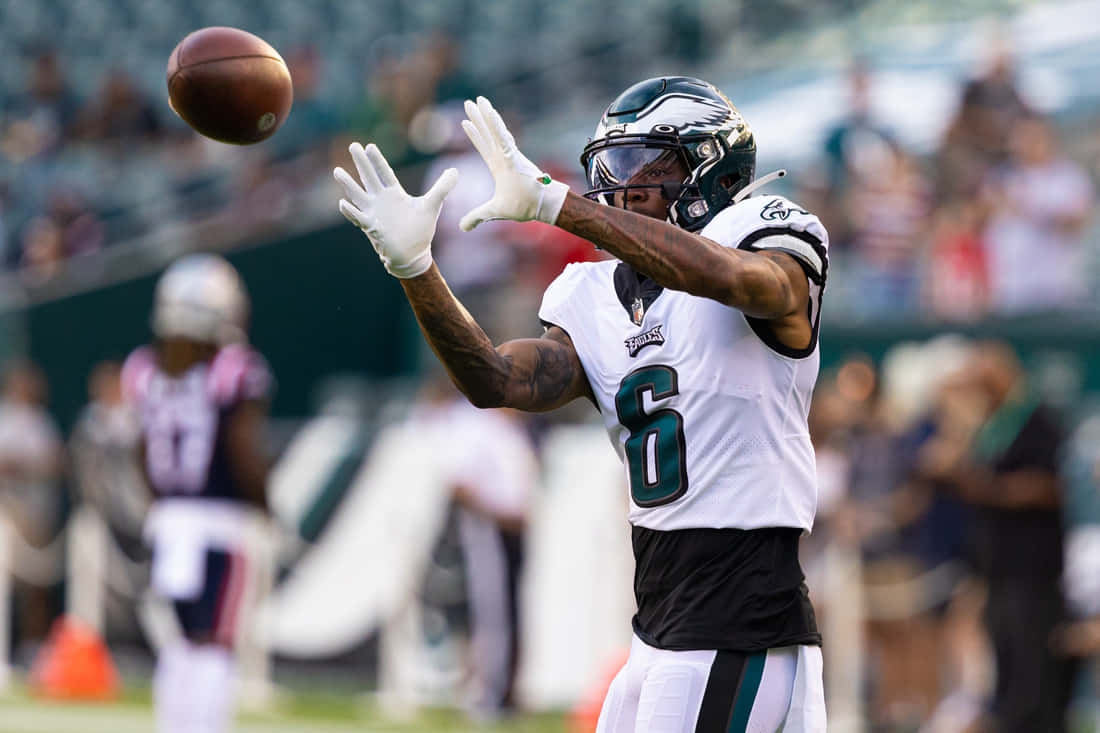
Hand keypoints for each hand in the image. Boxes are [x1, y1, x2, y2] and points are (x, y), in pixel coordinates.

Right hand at [334, 142, 457, 278]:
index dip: (377, 160)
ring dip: (348, 184)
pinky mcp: (371, 228)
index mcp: (394, 194)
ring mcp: (374, 214)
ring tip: (337, 171)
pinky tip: (342, 203)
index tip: (369, 146)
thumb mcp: (432, 205)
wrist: (413, 255)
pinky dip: (351, 211)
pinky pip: (358, 218)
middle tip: (352, 145)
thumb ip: (442, 187)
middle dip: (361, 163)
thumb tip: (455, 171)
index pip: (384, 173)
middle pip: (369, 178)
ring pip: (358, 195)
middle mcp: (381, 201)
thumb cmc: (420, 230)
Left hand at [459, 96, 568, 231]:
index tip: (465, 122)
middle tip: (469, 102)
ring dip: (486, 115)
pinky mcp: (514, 156)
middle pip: (487, 133)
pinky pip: (503, 137)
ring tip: (478, 100)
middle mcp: (504, 157)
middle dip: (478, 118)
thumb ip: (477, 217)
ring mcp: (510, 155)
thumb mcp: (495, 212)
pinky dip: (497, 125)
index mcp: (499, 166)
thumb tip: (462, 227)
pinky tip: (490, 112)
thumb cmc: (525, 207)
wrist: (543, 206)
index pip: (483, 147)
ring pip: (495, 130)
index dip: (475, 135)